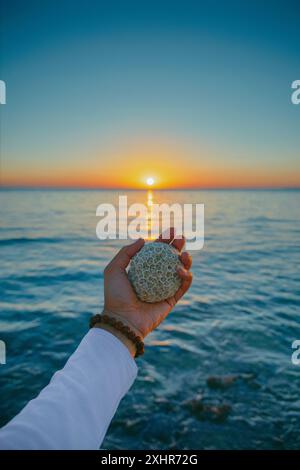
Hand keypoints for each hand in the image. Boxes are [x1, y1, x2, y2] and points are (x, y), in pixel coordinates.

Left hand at [101, 228, 191, 342]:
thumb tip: (143, 239)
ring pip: (181, 271)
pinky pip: (183, 287)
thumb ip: (126, 252)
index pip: (156, 251)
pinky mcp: (171, 300)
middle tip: (181, 238)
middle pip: (170, 258)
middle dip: (178, 246)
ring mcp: (164, 289)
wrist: (122, 319)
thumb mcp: (114, 269)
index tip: (171, 230)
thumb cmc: (115, 295)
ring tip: (184, 255)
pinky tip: (181, 270)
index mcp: (143, 269)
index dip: (164, 240)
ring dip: (186, 260)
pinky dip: (186, 277)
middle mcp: (155, 278)